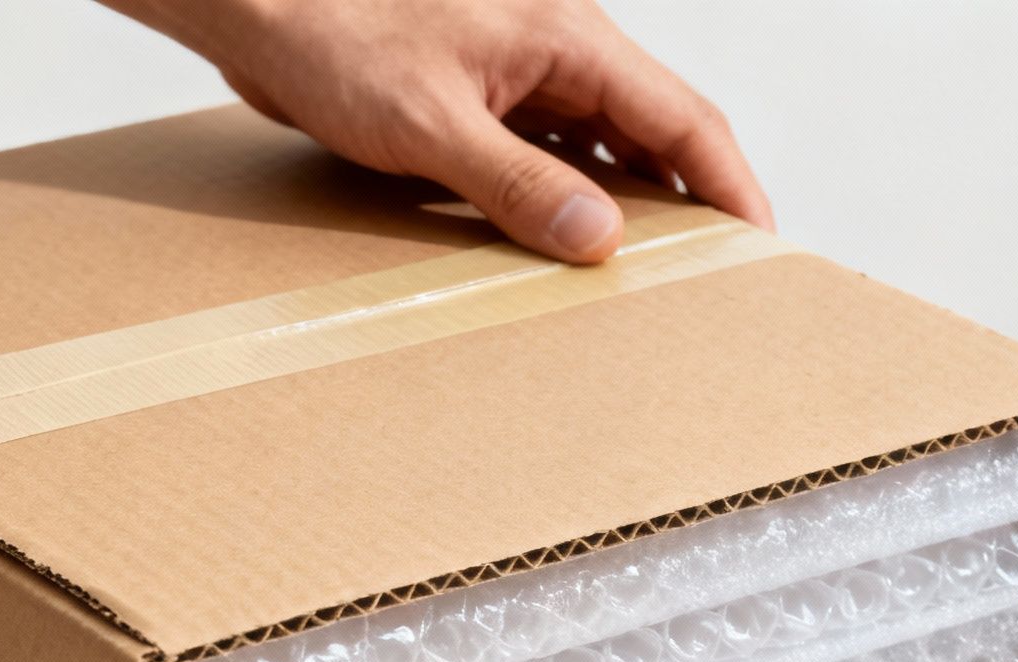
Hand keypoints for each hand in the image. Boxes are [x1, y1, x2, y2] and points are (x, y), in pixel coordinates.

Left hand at [108, 0, 772, 261]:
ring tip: (640, 276)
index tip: (761, 244)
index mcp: (568, 39)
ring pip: (597, 144)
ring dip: (620, 204)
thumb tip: (599, 238)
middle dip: (688, 202)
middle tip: (711, 277)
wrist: (256, 4)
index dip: (732, 185)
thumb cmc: (332, 34)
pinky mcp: (472, 94)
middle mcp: (554, 50)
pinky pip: (541, 150)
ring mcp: (515, 72)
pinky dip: (559, 195)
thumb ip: (517, 183)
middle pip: (652, 132)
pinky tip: (554, 242)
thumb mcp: (429, 123)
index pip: (682, 118)